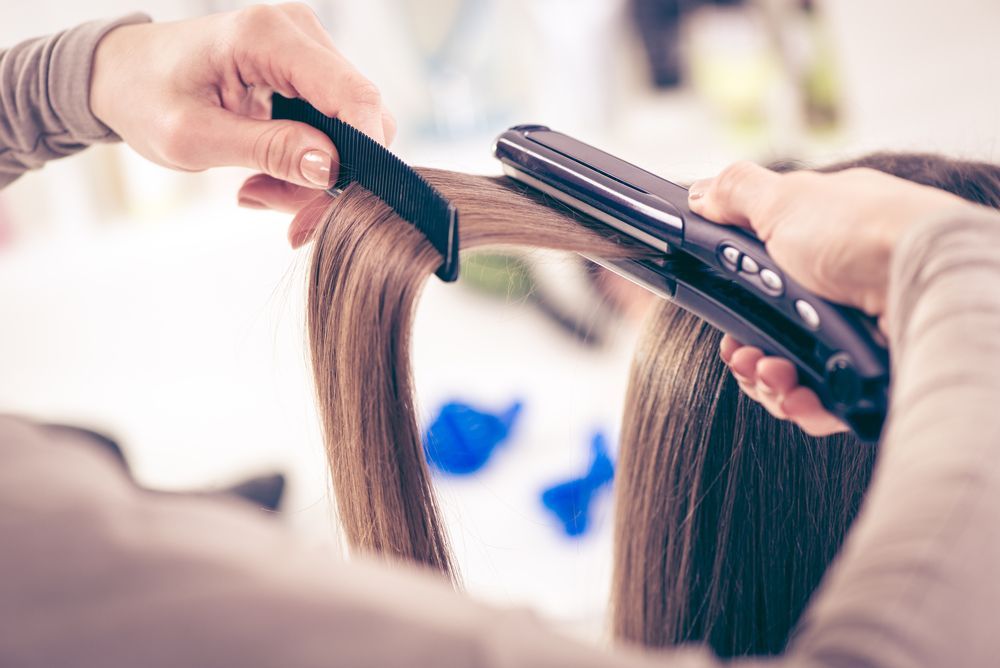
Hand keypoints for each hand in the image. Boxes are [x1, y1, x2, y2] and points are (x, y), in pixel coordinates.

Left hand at [89, 3, 395, 243]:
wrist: (121, 73)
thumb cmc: (144, 97)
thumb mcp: (195, 137)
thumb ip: (267, 150)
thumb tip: (331, 168)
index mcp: (269, 36)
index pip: (354, 95)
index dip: (366, 153)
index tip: (341, 202)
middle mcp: (299, 32)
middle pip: (359, 116)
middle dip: (333, 174)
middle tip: (282, 212)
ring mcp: (308, 49)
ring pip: (351, 128)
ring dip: (315, 173)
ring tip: (260, 189)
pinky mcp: (308, 71)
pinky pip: (334, 126)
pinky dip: (308, 161)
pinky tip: (269, 173)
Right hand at [688, 162, 971, 434]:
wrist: (924, 278)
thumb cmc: (862, 231)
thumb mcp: (784, 199)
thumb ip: (736, 194)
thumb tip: (700, 193)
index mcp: (814, 250)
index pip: (760, 288)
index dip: (735, 310)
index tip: (723, 322)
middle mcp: (835, 293)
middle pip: (771, 339)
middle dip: (748, 355)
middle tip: (745, 355)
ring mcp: (853, 335)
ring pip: (792, 377)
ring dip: (768, 382)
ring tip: (774, 372)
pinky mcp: (868, 376)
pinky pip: (822, 405)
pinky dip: (803, 404)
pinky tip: (798, 394)